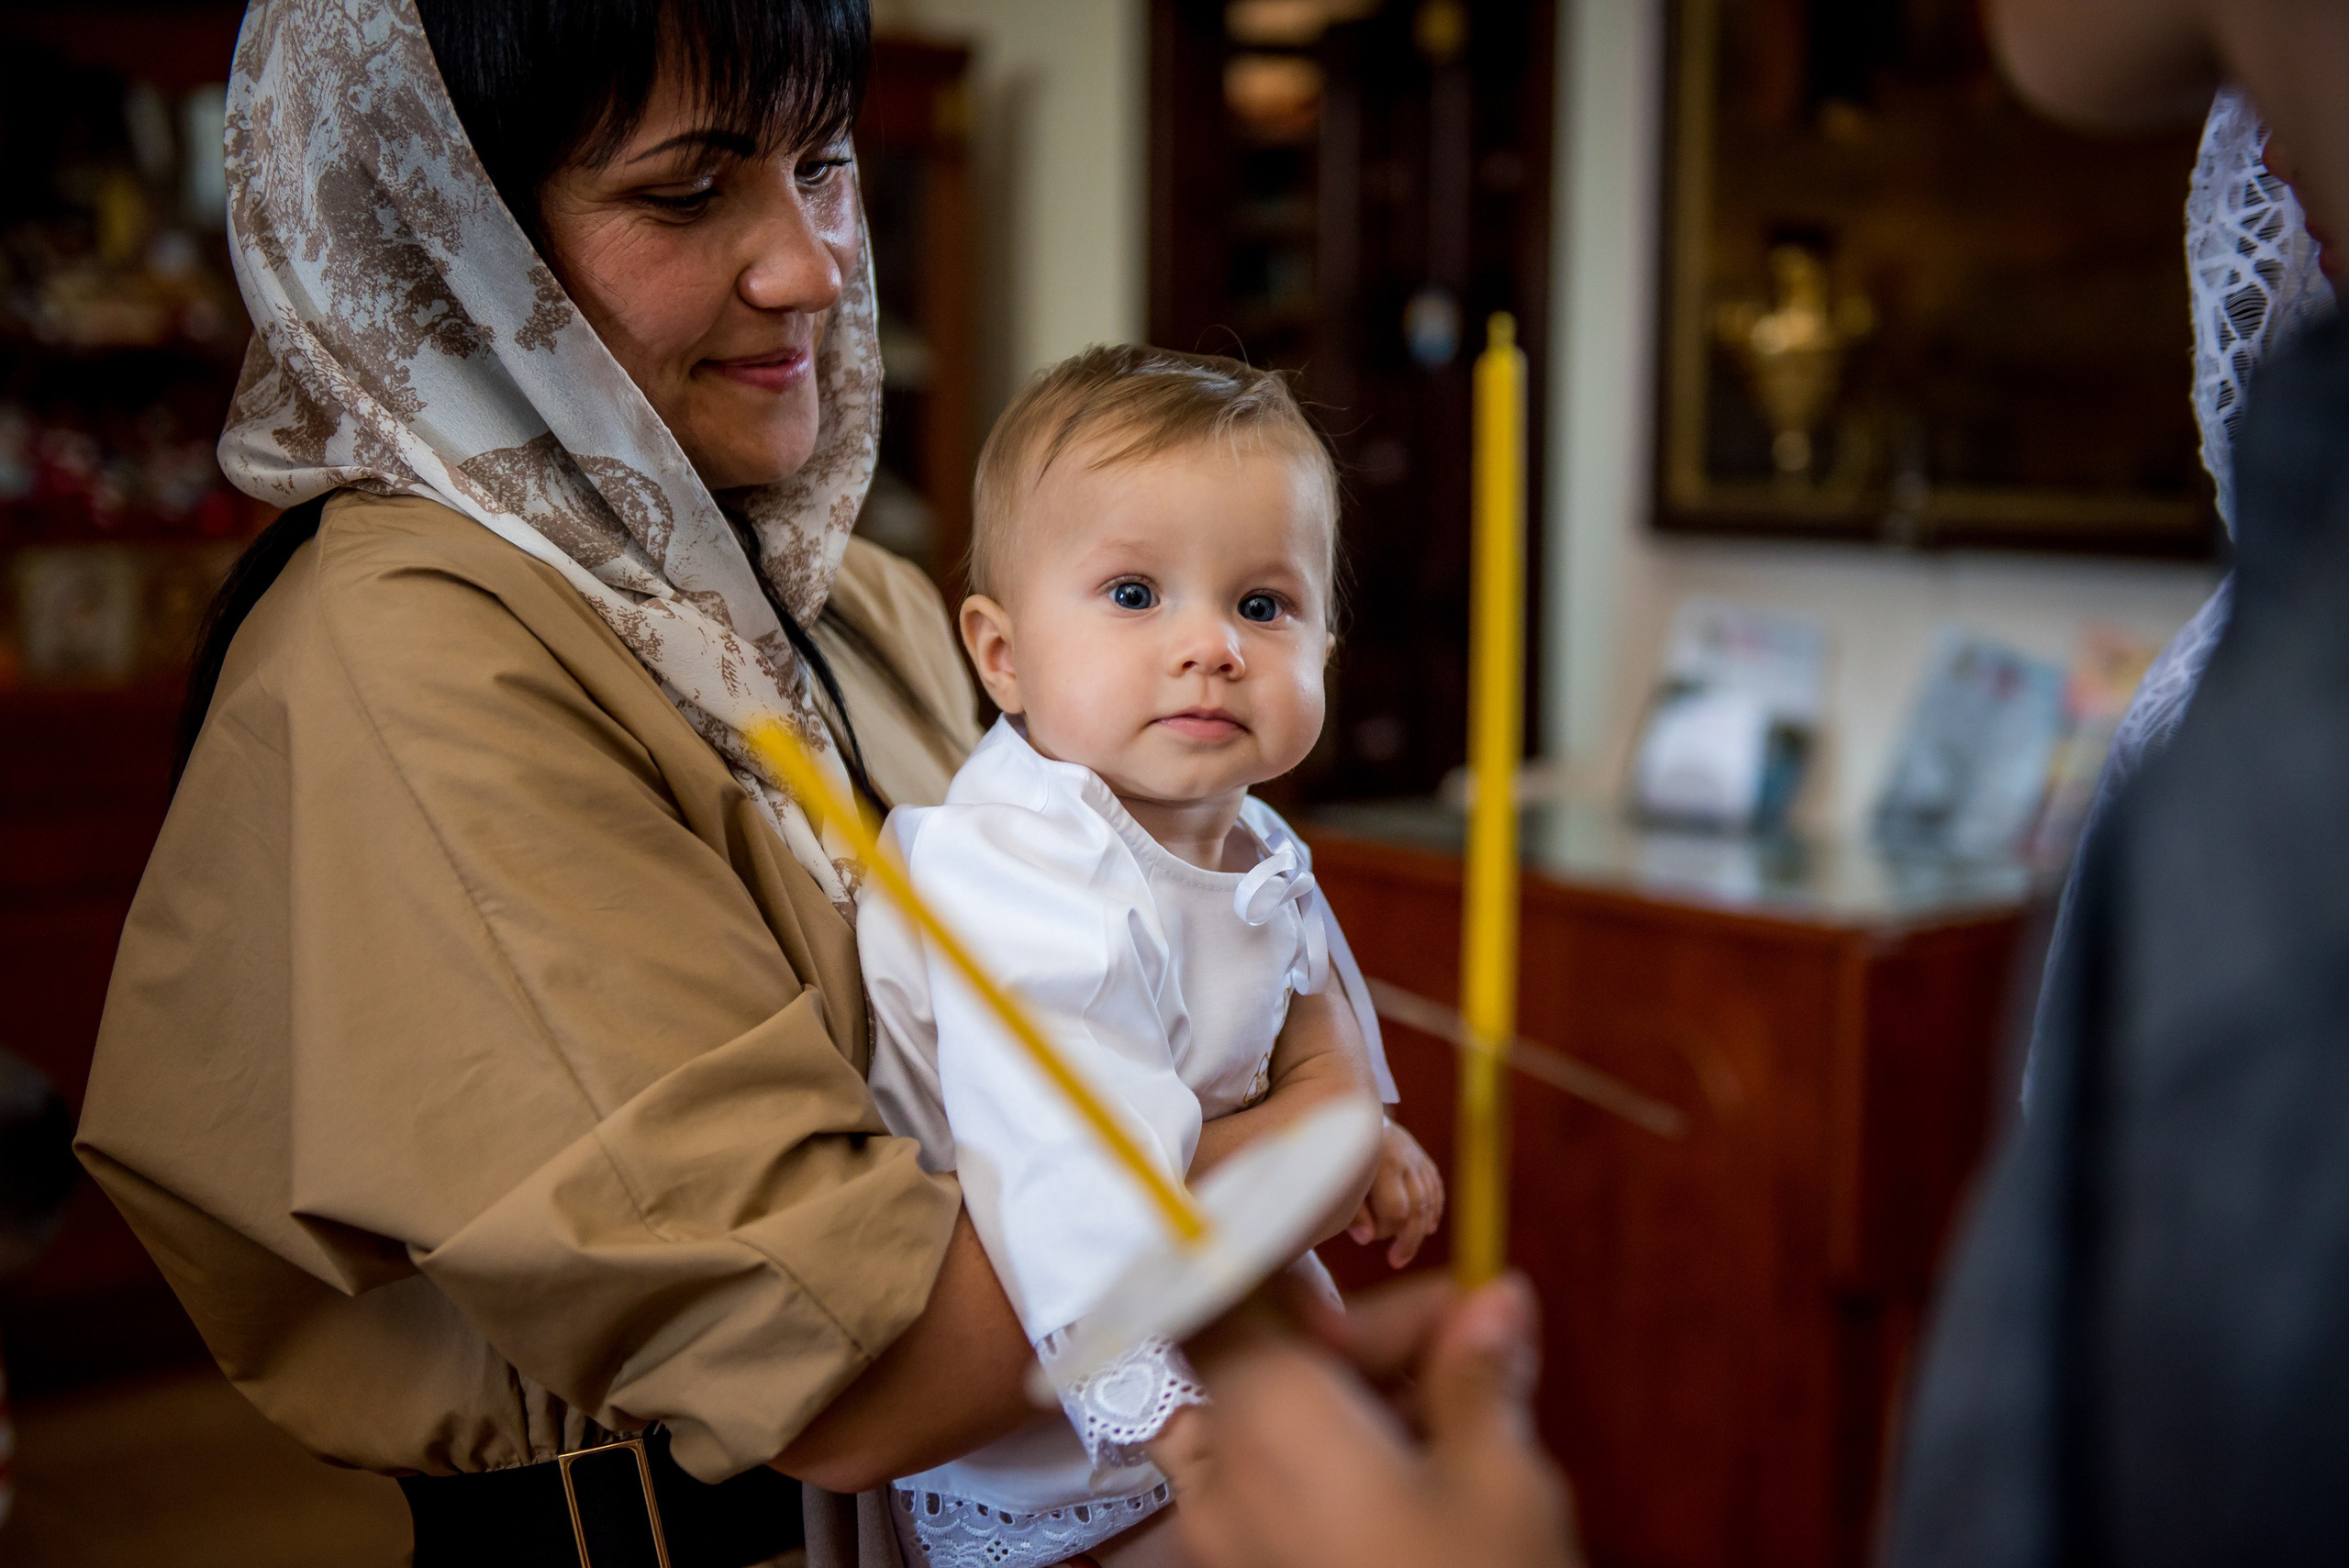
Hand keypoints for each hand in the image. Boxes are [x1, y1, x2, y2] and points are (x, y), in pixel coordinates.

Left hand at [1151, 1272, 1580, 1567]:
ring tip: (1464, 1402)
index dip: (1265, 1234)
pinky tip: (1427, 1462)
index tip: (1308, 1201)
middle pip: (1268, 1352)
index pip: (1221, 1282)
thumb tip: (1497, 1301)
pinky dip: (1337, 1456)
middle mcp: (1223, 1471)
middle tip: (1469, 1335)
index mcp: (1270, 1416)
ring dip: (1358, 1396)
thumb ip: (1481, 1374)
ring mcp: (1226, 1537)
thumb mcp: (1503, 1481)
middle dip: (1364, 1334)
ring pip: (1273, 1420)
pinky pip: (1274, 1485)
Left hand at [1345, 1119, 1444, 1267]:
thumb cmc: (1335, 1151)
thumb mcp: (1337, 1179)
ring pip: (1429, 1199)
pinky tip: (1428, 1227)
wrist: (1348, 1109)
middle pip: (1418, 1207)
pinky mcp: (1421, 1156)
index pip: (1397, 1210)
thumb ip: (1352, 1210)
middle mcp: (1405, 1157)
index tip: (1366, 1239)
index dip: (1385, 1230)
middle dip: (1408, 1239)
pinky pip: (1435, 1186)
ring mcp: (1416, 1155)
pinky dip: (1434, 1209)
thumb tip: (1366, 1239)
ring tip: (1406, 1251)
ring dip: (1421, 1228)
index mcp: (1382, 1162)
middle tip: (1396, 1261)